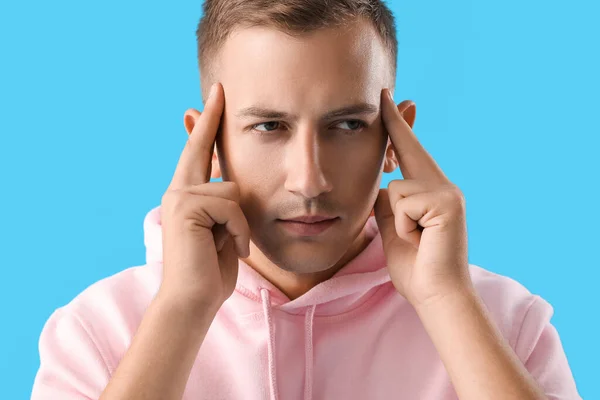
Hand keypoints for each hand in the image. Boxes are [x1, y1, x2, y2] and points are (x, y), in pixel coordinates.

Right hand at [159, 82, 249, 311]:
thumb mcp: (223, 231)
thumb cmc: (212, 269)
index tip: (212, 98)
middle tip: (219, 87)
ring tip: (231, 246)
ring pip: (231, 190)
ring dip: (241, 223)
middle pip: (202, 148)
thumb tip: (229, 181)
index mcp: (186, 195)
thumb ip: (224, 204)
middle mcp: (177, 190)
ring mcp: (178, 197)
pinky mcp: (185, 207)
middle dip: (211, 118)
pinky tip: (230, 250)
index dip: (205, 125)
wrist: (194, 300)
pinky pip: (231, 206)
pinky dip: (239, 231)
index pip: (198, 152)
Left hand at [374, 89, 471, 307]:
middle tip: (382, 92)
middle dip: (396, 124)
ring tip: (413, 240)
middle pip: (409, 150)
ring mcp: (448, 193)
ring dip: (396, 220)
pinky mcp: (447, 203)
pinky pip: (404, 202)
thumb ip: (391, 204)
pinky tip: (419, 240)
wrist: (436, 295)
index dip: (397, 126)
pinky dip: (403, 226)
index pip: (410, 152)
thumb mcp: (396, 228)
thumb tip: (384, 184)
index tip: (387, 98)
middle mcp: (443, 186)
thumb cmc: (415, 266)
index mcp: (431, 191)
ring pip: (397, 188)